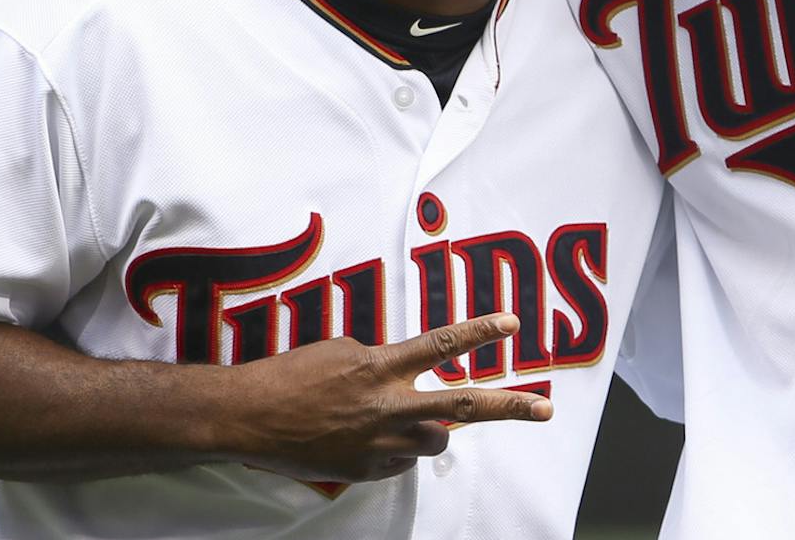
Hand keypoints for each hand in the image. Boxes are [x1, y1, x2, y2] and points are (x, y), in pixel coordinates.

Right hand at [218, 313, 553, 483]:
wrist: (250, 417)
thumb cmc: (292, 375)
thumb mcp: (343, 351)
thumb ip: (384, 362)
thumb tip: (405, 376)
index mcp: (381, 367)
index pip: (441, 345)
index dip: (479, 332)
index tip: (512, 324)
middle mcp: (388, 406)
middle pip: (463, 407)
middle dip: (510, 407)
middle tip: (545, 410)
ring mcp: (380, 442)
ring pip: (434, 440)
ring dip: (430, 429)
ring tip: (401, 418)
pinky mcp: (367, 469)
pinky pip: (400, 460)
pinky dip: (394, 449)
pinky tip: (365, 437)